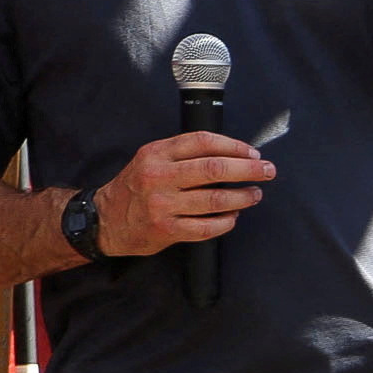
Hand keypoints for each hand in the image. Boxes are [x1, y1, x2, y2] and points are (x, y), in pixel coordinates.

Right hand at [95, 132, 274, 256]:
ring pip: (215, 200)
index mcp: (156, 153)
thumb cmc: (135, 187)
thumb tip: (231, 153)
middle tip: (267, 171)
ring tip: (254, 194)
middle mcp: (159, 177)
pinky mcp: (167, 230)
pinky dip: (227, 222)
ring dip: (243, 197)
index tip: (252, 152)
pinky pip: (207, 227)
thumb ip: (182, 153)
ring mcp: (163, 205)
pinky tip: (234, 216)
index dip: (233, 145)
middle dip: (247, 169)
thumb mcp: (150, 159)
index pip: (203, 141)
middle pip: (214, 168)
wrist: (106, 220)